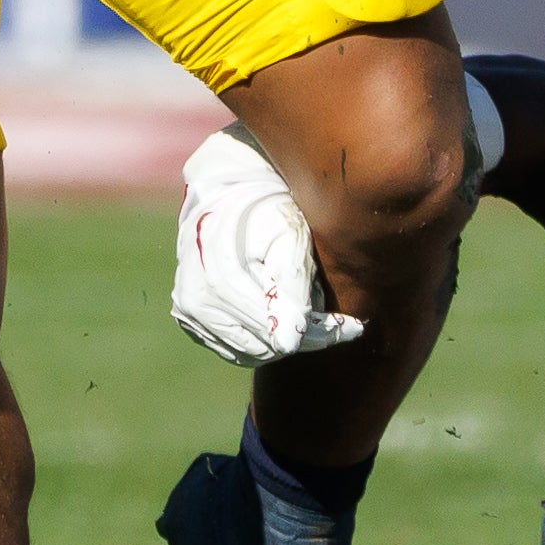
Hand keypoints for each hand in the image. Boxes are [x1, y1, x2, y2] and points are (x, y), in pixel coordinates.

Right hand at [169, 125, 365, 367]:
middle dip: (307, 337)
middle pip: (266, 346)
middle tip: (340, 322)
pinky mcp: (191, 319)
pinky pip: (234, 349)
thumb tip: (289, 343)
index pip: (278, 330)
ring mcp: (190, 312)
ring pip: (252, 353)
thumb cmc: (267, 209)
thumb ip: (290, 285)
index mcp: (220, 276)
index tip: (354, 327)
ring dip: (286, 340)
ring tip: (315, 316)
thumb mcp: (288, 235)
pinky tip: (285, 317)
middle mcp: (198, 299)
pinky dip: (263, 340)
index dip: (320, 334)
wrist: (228, 191)